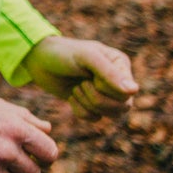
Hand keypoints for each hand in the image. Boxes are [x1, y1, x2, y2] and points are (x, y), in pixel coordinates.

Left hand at [19, 35, 138, 117]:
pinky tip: (71, 96)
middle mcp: (118, 80)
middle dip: (96, 99)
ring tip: (76, 88)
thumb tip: (133, 91)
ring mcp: (106, 93)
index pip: (127, 92)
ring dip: (87, 104)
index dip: (106, 90)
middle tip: (80, 84)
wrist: (39, 61)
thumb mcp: (86, 58)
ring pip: (110, 115)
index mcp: (120, 64)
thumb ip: (109, 73)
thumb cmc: (63, 54)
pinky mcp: (91, 104)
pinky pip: (94, 119)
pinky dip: (80, 110)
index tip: (89, 77)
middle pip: (123, 107)